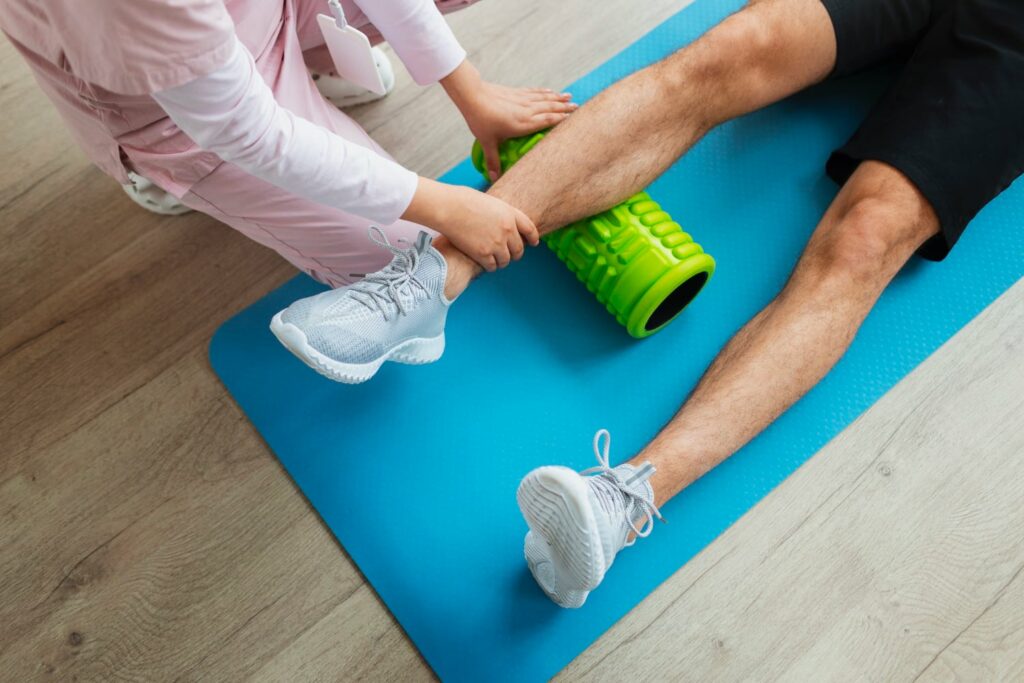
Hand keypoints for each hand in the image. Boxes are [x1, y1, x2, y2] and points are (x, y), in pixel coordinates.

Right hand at [402, 178, 539, 271]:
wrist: (448, 208)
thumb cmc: (462, 200)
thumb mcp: (489, 202)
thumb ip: (499, 214)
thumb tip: (499, 223)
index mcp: (510, 214)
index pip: (530, 229)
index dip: (533, 238)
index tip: (533, 243)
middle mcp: (508, 230)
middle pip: (519, 249)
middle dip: (515, 254)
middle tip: (510, 256)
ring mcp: (497, 243)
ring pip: (506, 260)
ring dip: (501, 261)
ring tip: (495, 260)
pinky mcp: (484, 254)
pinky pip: (492, 266)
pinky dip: (490, 266)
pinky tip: (485, 263)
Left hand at [442, 60, 576, 181]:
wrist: (472, 95)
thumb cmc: (480, 120)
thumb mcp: (487, 142)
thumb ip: (493, 160)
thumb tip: (494, 179)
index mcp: (523, 124)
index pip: (547, 121)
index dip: (561, 120)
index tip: (574, 119)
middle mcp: (526, 111)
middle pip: (550, 109)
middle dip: (565, 108)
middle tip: (579, 108)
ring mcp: (522, 100)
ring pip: (545, 99)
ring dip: (558, 98)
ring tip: (570, 98)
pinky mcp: (516, 93)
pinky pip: (534, 92)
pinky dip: (545, 92)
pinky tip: (551, 91)